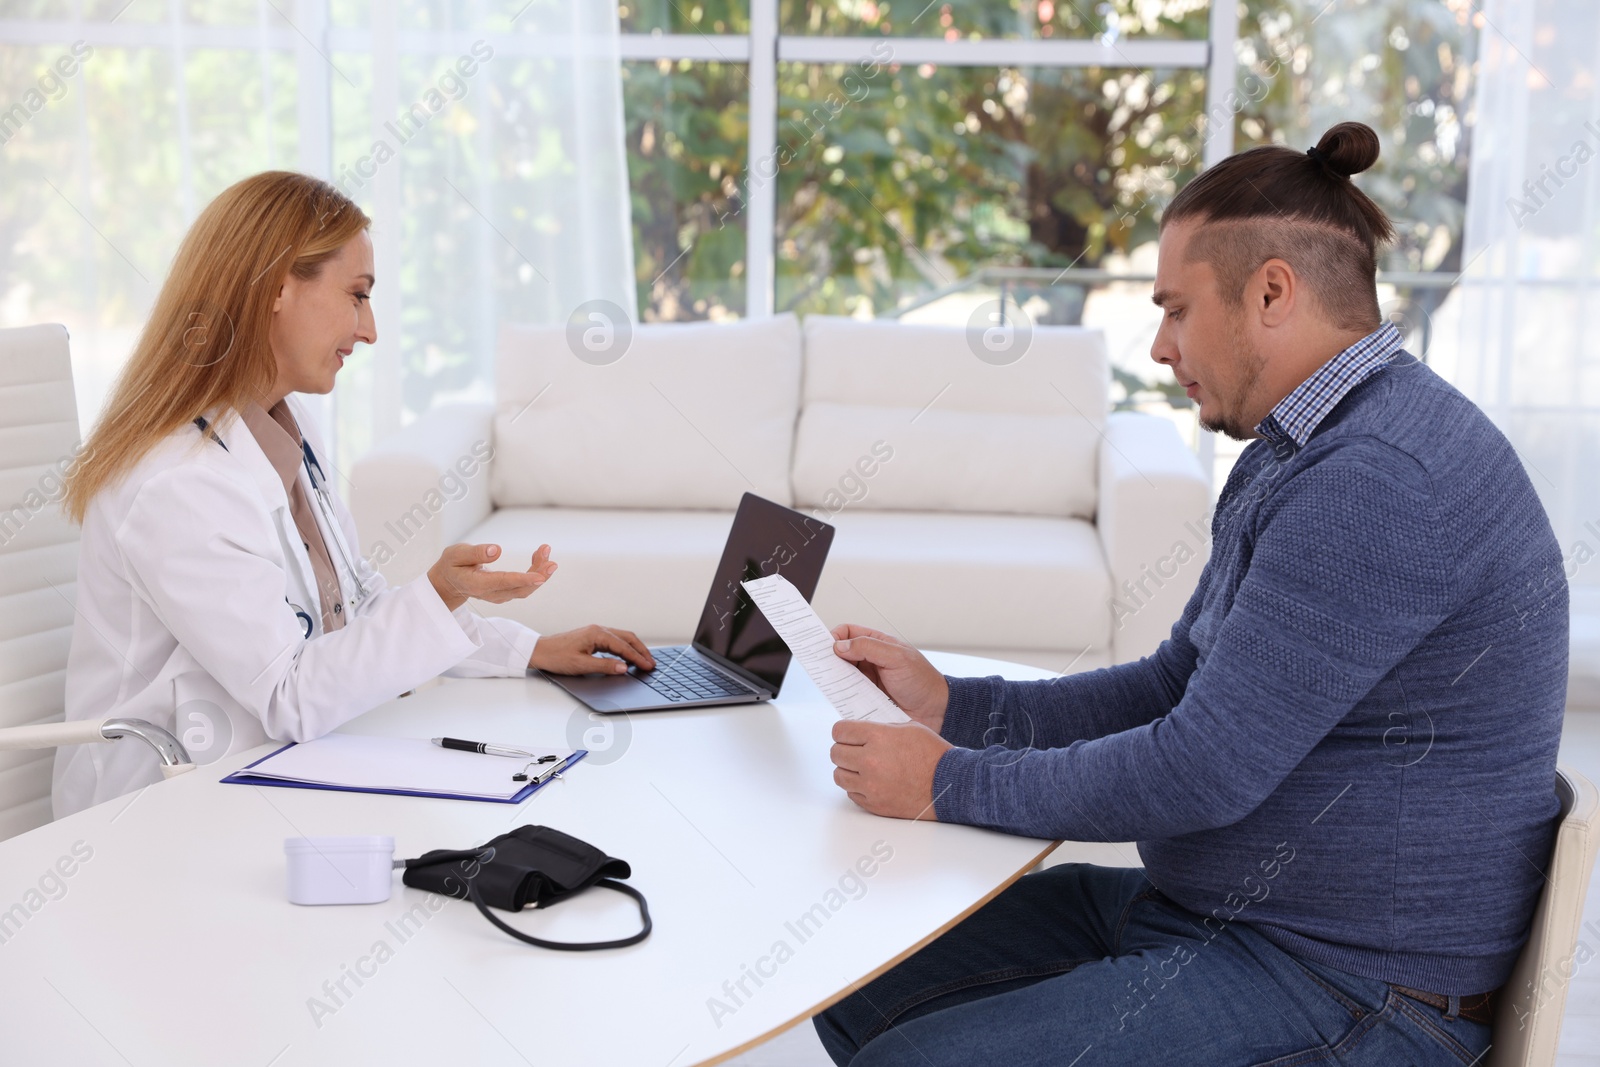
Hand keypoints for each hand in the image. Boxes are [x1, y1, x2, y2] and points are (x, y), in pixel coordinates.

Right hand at [428, 543, 555, 612]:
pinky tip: (540, 557)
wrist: (449, 582)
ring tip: (546, 550)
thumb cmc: (452, 565)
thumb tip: (496, 550)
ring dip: (539, 571)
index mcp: (477, 584)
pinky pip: (524, 586)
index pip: (503, 582)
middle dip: (538, 574)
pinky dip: (535, 572)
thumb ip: (475, 553)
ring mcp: (499, 596)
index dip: (523, 579)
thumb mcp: (456, 554)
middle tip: (550, 557)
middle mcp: (490, 594)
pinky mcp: (505, 593)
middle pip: (519, 589)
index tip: (541, 576)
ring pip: (524, 589)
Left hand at [530, 625, 655, 674]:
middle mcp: (598, 630)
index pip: (624, 646)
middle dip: (641, 650)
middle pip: (627, 638)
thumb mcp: (581, 665)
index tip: (648, 666)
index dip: (638, 657)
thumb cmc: (557, 656)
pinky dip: (625, 647)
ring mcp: (595, 632)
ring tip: (644, 659)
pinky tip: (627, 656)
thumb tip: (624, 668)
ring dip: (634, 648)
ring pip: (622, 638)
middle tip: (651, 662)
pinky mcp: (592, 637)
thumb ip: (605, 666)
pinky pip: (614, 640)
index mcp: (597, 634)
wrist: (540, 651)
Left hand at [830, 719, 951, 819]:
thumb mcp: (909, 728)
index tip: (846, 735)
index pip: (840, 731)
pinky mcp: (874, 803)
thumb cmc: (933, 756)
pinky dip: (857, 787)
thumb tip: (863, 732)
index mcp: (878, 737)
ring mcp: (870, 784)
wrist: (949, 784)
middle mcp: (870, 760)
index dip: (842, 732)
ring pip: (839, 775)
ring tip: (861, 767)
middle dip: (843, 750)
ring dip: (847, 769)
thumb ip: (881, 729)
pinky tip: (871, 782)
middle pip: (835, 753)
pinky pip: (851, 793)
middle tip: (853, 751)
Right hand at [831, 624, 949, 733]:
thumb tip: (840, 646)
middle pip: (840, 654)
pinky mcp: (866, 698)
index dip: (834, 636)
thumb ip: (869, 647)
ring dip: (834, 677)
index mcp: (878, 644)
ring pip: (841, 675)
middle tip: (820, 664)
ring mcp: (867, 680)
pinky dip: (841, 694)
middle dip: (829, 657)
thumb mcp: (897, 658)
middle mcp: (870, 660)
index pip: (848, 632)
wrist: (935, 711)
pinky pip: (848, 694)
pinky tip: (840, 696)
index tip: (825, 645)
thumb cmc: (922, 681)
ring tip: (830, 681)